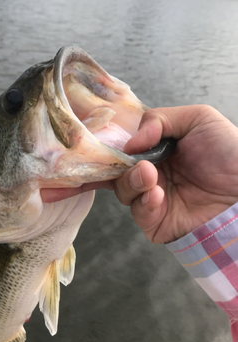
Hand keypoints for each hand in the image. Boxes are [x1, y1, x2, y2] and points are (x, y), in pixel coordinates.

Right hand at [113, 105, 237, 242]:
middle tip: (138, 161)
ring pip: (124, 190)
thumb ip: (159, 119)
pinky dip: (143, 202)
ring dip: (132, 181)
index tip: (115, 143)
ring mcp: (154, 197)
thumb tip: (130, 142)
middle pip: (119, 169)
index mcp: (158, 149)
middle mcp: (154, 172)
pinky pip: (139, 213)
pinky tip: (157, 194)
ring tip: (150, 175)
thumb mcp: (198, 119)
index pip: (126, 147)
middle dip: (121, 165)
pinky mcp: (159, 222)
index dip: (117, 146)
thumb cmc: (230, 153)